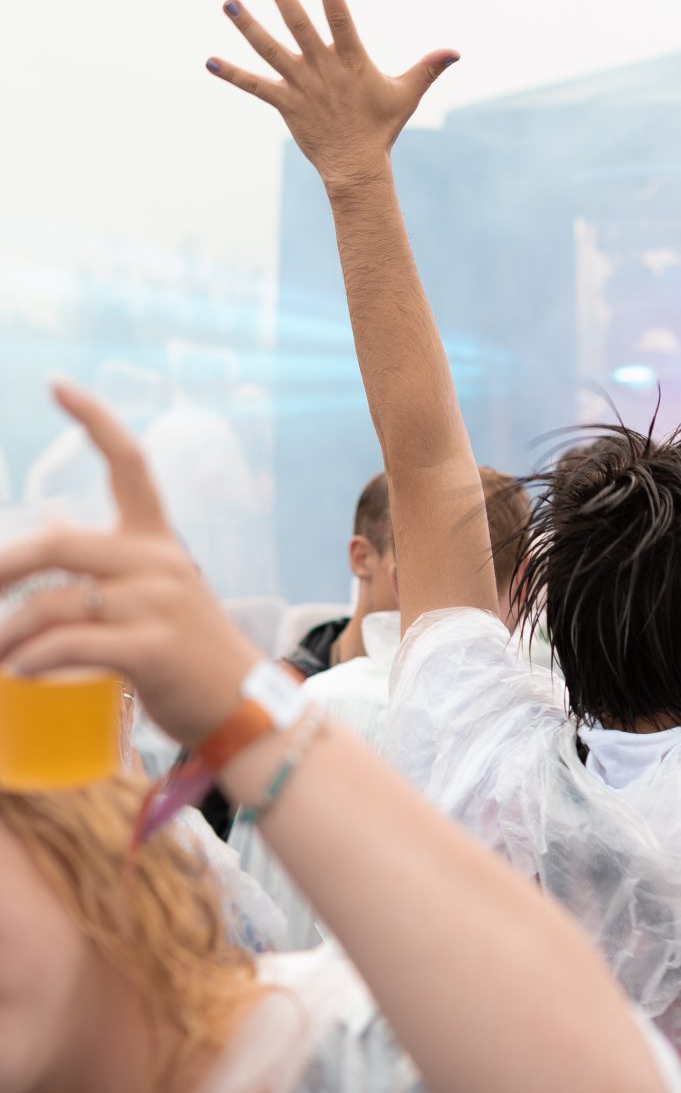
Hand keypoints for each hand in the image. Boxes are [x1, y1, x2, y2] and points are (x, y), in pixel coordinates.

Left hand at [0, 384, 260, 746]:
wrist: (245, 708)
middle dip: (2, 567)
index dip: (94, 420)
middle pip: (58, 543)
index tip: (57, 384)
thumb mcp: (156, 598)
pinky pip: (70, 646)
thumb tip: (39, 547)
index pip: (129, 463)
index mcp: (158, 541)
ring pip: (53, 605)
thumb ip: (108, 573)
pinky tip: (18, 673)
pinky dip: (32, 662)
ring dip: (7, 636)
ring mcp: (158, 604)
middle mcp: (158, 561)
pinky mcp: (153, 649)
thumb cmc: (186, 655)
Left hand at [207, 0, 458, 191]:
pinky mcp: (285, 103)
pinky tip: (209, 61)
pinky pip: (254, 86)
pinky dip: (232, 74)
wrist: (357, 165)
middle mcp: (322, 69)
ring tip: (230, 2)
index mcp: (351, 61)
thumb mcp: (406, 93)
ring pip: (269, 50)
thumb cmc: (382, 126)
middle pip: (298, 26)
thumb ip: (428, 68)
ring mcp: (301, 85)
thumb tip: (455, 52)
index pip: (340, 19)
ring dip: (248, 26)